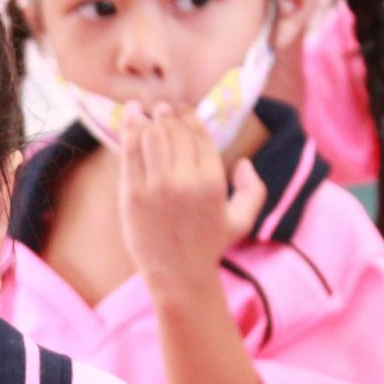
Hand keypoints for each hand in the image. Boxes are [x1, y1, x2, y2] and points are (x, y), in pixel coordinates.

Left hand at [117, 103, 266, 295]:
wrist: (178, 275)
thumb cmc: (209, 246)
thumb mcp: (242, 219)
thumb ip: (254, 189)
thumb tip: (244, 162)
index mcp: (213, 181)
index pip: (199, 135)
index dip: (189, 115)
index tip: (181, 108)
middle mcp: (186, 181)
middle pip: (174, 131)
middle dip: (168, 113)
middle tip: (162, 107)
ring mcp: (157, 187)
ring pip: (152, 136)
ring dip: (149, 119)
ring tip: (146, 112)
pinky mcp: (131, 195)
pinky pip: (129, 153)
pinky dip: (129, 131)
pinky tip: (130, 118)